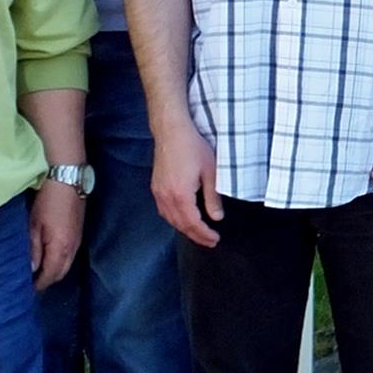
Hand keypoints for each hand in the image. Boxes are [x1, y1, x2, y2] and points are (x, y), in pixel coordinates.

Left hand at [29, 180, 84, 290]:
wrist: (69, 179)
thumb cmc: (47, 201)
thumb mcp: (34, 225)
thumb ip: (33, 250)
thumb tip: (31, 270)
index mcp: (60, 249)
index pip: (49, 276)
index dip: (37, 285)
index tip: (24, 289)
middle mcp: (72, 249)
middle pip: (60, 274)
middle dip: (46, 281)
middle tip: (30, 282)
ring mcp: (78, 241)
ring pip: (66, 265)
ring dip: (54, 271)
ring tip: (38, 271)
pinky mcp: (79, 233)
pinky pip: (70, 256)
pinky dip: (60, 261)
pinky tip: (49, 256)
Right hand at [151, 119, 222, 247]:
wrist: (171, 130)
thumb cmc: (192, 147)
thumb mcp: (210, 171)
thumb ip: (212, 197)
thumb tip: (216, 217)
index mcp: (181, 195)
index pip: (193, 224)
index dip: (204, 234)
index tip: (215, 239)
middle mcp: (166, 197)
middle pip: (180, 225)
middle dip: (196, 236)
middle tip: (210, 241)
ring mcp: (158, 192)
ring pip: (170, 219)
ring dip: (184, 229)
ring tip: (198, 233)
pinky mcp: (156, 187)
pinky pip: (164, 211)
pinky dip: (174, 219)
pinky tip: (182, 218)